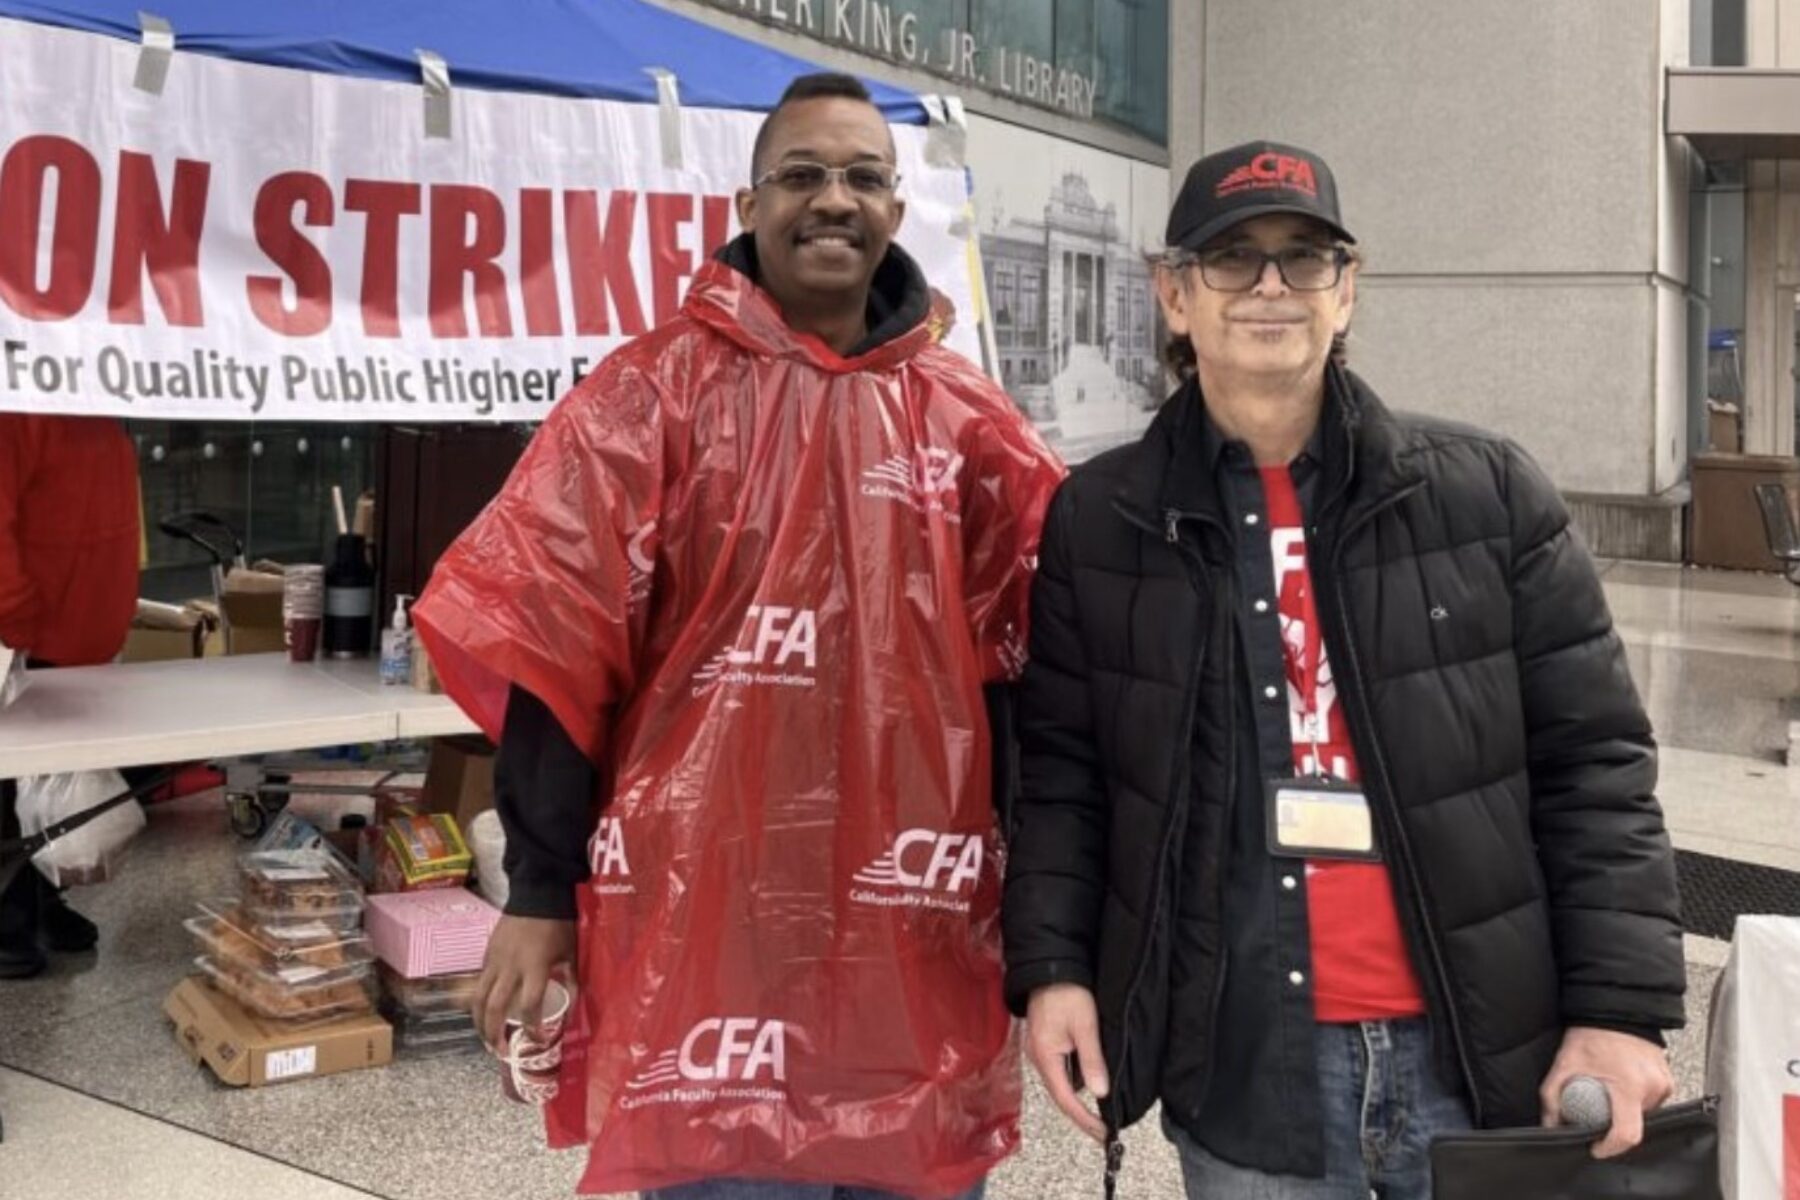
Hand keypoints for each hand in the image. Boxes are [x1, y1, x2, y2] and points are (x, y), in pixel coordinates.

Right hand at [472, 915, 576, 1051]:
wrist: (536, 893)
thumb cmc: (559, 924)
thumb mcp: (571, 953)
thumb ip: (572, 982)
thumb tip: (572, 1011)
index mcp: (535, 966)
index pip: (530, 1005)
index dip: (532, 1027)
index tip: (537, 1040)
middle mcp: (510, 966)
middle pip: (494, 1007)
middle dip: (494, 1033)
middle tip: (500, 1051)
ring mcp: (494, 961)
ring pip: (478, 998)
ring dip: (479, 1023)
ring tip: (486, 1040)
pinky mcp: (486, 955)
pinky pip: (479, 984)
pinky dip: (478, 1003)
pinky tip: (484, 1014)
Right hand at [1024, 983, 1110, 1141]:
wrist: (1050, 967)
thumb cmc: (1067, 993)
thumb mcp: (1085, 1026)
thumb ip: (1092, 1060)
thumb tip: (1100, 1093)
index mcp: (1046, 1057)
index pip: (1066, 1099)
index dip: (1085, 1119)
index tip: (1103, 1133)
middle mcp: (1039, 1058)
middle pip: (1061, 1095)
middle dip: (1081, 1115)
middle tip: (1104, 1129)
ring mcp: (1041, 1051)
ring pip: (1061, 1084)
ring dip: (1078, 1099)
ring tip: (1100, 1112)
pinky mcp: (1046, 1043)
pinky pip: (1060, 1070)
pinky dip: (1075, 1081)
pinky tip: (1090, 1082)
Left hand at [1539, 1026, 1673, 1158]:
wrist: (1614, 1009)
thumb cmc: (1591, 1034)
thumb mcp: (1564, 1066)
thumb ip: (1553, 1099)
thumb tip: (1550, 1126)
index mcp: (1628, 1086)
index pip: (1627, 1134)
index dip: (1610, 1147)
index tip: (1596, 1147)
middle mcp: (1651, 1087)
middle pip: (1635, 1126)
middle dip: (1613, 1125)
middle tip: (1596, 1111)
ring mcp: (1663, 1084)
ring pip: (1644, 1115)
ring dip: (1625, 1112)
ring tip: (1609, 1093)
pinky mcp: (1668, 1080)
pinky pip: (1651, 1102)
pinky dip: (1635, 1101)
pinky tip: (1621, 1086)